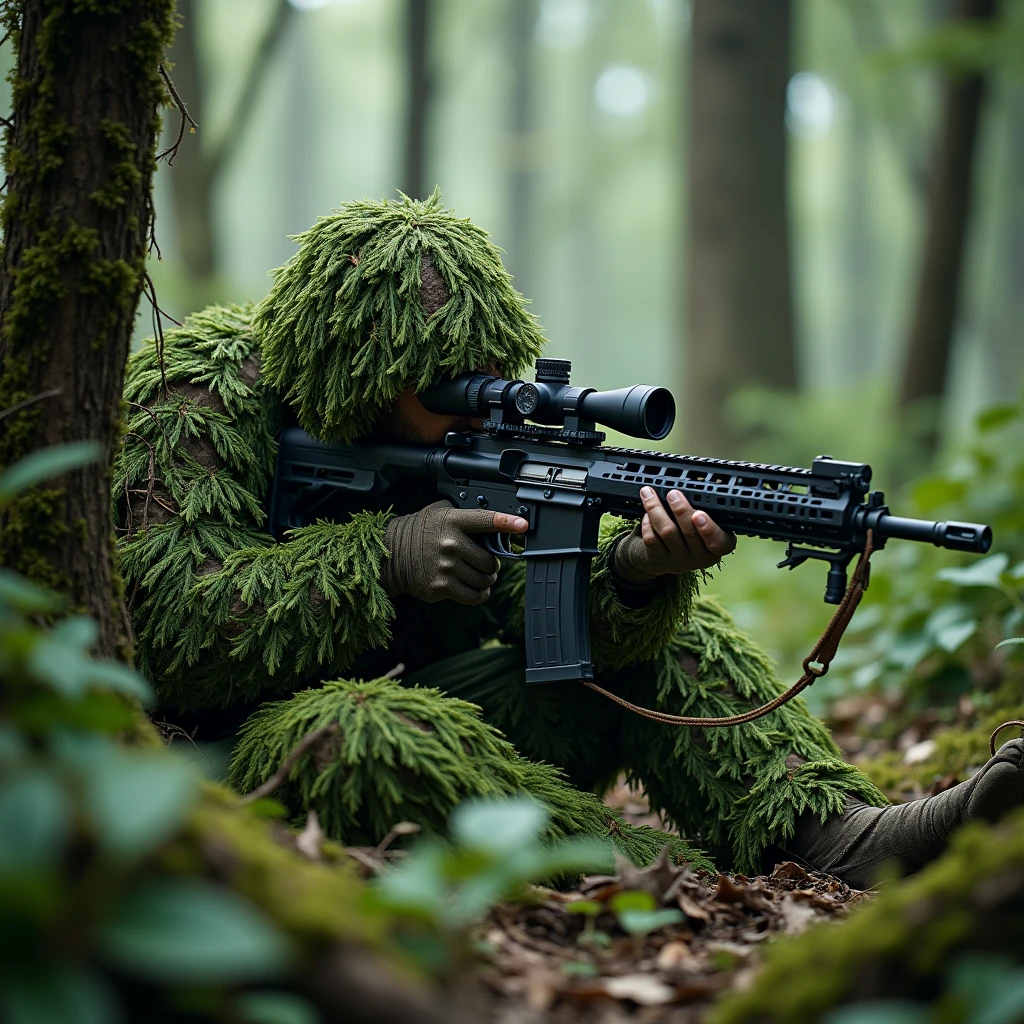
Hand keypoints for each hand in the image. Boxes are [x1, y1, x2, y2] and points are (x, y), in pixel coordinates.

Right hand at [382, 500, 528, 604]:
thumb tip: (495, 522)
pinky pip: (473, 596)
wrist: (392, 553)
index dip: (506, 523)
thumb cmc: (420, 531)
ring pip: (484, 579)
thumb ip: (465, 515)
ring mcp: (445, 567)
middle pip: (490, 560)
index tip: (522, 526)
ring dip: (487, 580)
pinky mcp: (441, 587)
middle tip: (487, 563)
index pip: (485, 521)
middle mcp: (450, 544)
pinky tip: (477, 589)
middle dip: (493, 564)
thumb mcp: (440, 511)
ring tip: (481, 575)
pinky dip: (480, 594)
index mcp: (452, 521)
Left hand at [614, 486, 735, 585]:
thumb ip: (703, 512)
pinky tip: (647, 513)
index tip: (698, 514)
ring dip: (656, 509)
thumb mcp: (704, 527)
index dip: (709, 529)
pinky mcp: (659, 559)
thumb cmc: (689, 534)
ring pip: (667, 532)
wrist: (663, 558)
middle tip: (673, 494)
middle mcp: (700, 557)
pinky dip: (647, 522)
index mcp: (718, 545)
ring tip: (649, 493)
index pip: (720, 542)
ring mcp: (679, 560)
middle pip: (690, 532)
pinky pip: (651, 538)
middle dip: (680, 509)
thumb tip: (691, 488)